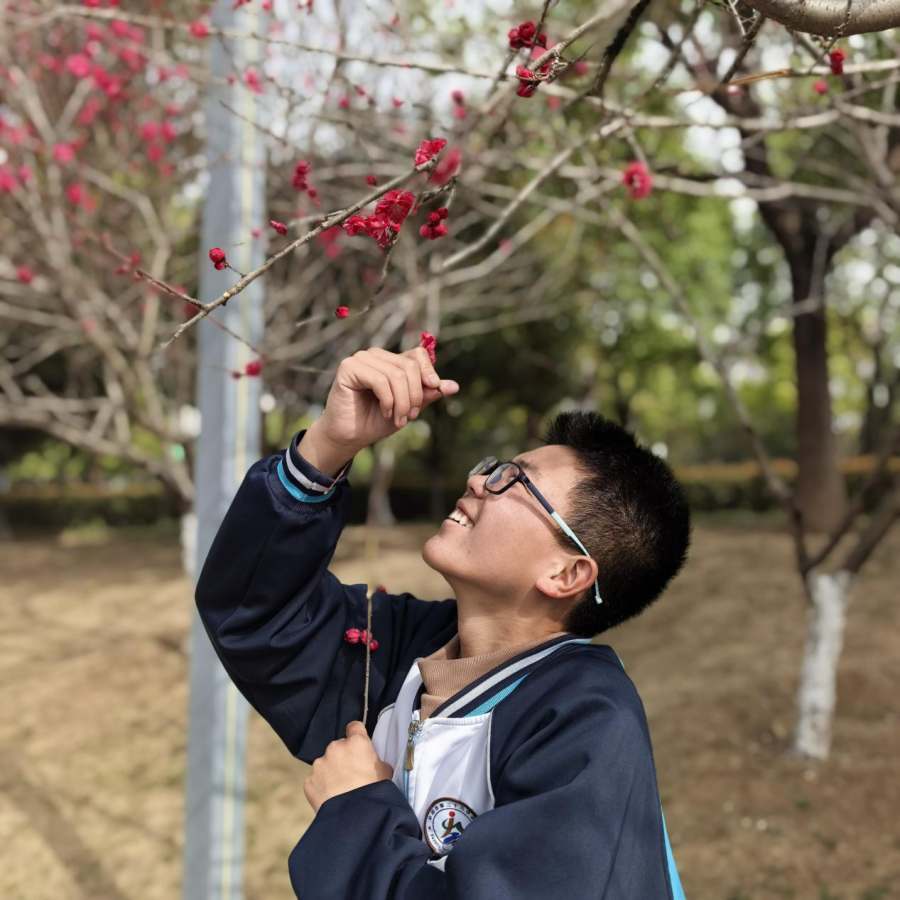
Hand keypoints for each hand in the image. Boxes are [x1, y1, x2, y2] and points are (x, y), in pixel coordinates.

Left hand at [303, 721, 394, 814]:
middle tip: (351, 775)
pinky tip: (330, 799)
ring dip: (331, 772)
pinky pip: (316, 780)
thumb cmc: (376, 792)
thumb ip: (375, 760)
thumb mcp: (385, 772)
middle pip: (338, 747)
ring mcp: (319, 764)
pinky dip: (321, 787)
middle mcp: (335, 748)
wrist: (357, 818)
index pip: (354, 726)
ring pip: (325, 763)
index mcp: (356, 742)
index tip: (358, 745)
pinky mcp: (309, 781)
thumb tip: (369, 762)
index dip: (356, 735)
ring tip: (340, 790)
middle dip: (343, 757)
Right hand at [315, 347, 459, 451]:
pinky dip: (387, 400)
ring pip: (396, 374)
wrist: (350, 436)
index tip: (435, 389)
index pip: (418, 355)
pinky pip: (379, 380)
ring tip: (398, 419)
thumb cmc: (376, 421)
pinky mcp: (349, 367)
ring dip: (402, 402)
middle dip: (415, 396)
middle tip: (410, 417)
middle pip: (410, 366)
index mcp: (392, 361)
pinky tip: (385, 412)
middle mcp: (377, 355)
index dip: (429, 371)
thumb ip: (428, 395)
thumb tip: (454, 386)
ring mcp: (362, 359)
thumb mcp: (409, 408)